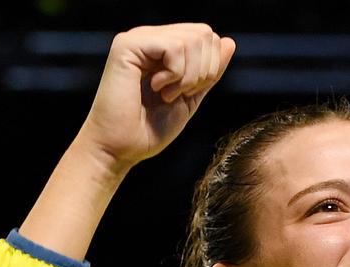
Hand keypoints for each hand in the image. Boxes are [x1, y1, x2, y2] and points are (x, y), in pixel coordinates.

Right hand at [77, 24, 235, 170]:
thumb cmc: (148, 130)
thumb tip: (229, 41)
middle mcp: (148, 37)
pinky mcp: (127, 46)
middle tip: (178, 93)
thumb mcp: (190, 98)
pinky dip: (175, 74)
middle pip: (203, 34)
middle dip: (202, 70)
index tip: (187, 92)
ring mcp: (137, 39)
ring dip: (187, 76)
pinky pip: (175, 47)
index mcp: (162, 47)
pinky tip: (156, 87)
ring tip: (165, 93)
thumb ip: (209, 71)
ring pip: (192, 39)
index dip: (210, 67)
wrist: (119, 149)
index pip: (206, 37)